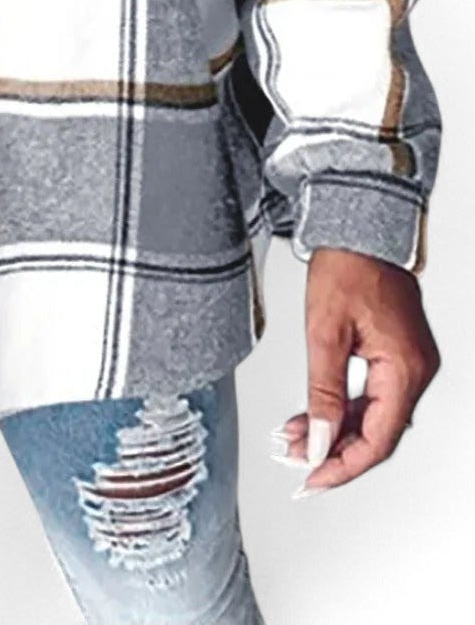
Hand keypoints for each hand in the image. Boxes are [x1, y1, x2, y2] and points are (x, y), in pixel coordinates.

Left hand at [272, 246, 439, 494]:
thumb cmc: (347, 266)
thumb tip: (317, 441)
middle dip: (333, 448)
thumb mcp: (325, 333)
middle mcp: (415, 370)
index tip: (312, 479)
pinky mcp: (396, 353)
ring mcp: (408, 362)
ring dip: (333, 429)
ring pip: (372, 415)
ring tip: (293, 437)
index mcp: (405, 369)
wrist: (359, 227)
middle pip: (377, 432)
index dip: (344, 465)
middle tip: (295, 460)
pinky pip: (372, 394)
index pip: (379, 440)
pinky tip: (311, 415)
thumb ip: (322, 393)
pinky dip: (341, 407)